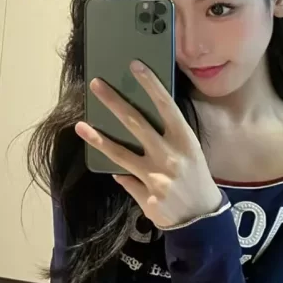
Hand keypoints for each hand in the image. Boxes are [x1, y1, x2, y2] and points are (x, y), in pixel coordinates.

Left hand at [75, 61, 222, 228]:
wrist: (201, 217)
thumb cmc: (194, 176)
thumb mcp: (188, 151)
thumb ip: (166, 137)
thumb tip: (133, 124)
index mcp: (184, 139)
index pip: (166, 106)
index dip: (150, 85)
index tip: (135, 65)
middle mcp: (171, 155)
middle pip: (136, 123)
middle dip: (113, 102)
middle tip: (95, 84)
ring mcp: (158, 177)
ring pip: (121, 153)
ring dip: (98, 138)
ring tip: (81, 125)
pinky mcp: (148, 196)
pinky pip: (125, 180)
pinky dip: (120, 175)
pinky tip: (113, 172)